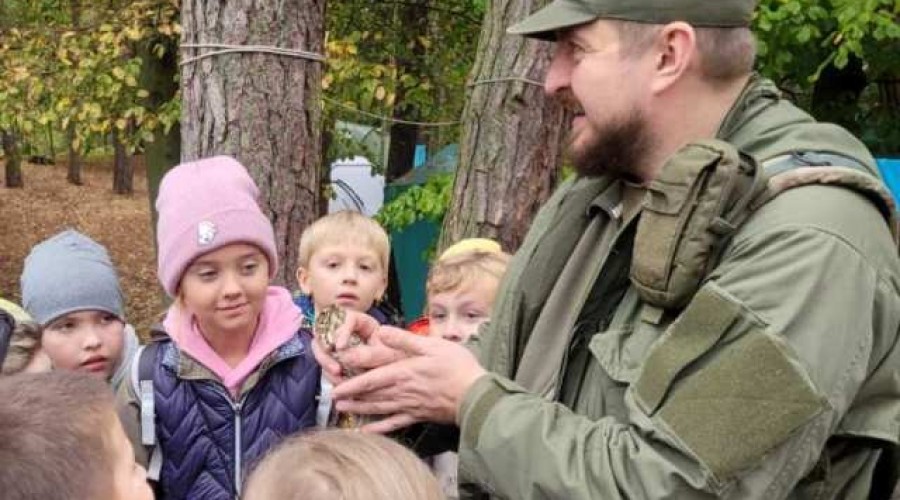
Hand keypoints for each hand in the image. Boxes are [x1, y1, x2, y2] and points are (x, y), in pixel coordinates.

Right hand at [311, 309, 405, 384]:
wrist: (402, 372)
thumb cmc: (399, 357)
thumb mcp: (389, 354)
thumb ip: (371, 353)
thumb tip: (346, 355)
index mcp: (361, 322)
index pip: (346, 318)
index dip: (341, 331)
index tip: (340, 346)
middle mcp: (346, 330)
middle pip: (325, 333)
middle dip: (327, 353)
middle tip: (336, 369)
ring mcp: (339, 345)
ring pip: (322, 351)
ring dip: (327, 365)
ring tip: (339, 378)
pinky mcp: (337, 360)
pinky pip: (327, 365)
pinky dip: (331, 375)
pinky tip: (339, 384)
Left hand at [331, 327, 486, 432]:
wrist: (476, 396)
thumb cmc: (457, 367)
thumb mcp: (432, 345)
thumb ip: (405, 340)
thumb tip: (380, 332)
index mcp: (404, 371)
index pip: (371, 377)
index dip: (352, 381)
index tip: (336, 384)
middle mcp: (402, 390)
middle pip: (372, 393)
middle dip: (352, 395)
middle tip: (334, 397)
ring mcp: (409, 405)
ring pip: (379, 408)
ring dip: (361, 408)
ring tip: (344, 409)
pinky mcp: (419, 415)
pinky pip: (395, 423)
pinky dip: (379, 428)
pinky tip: (367, 432)